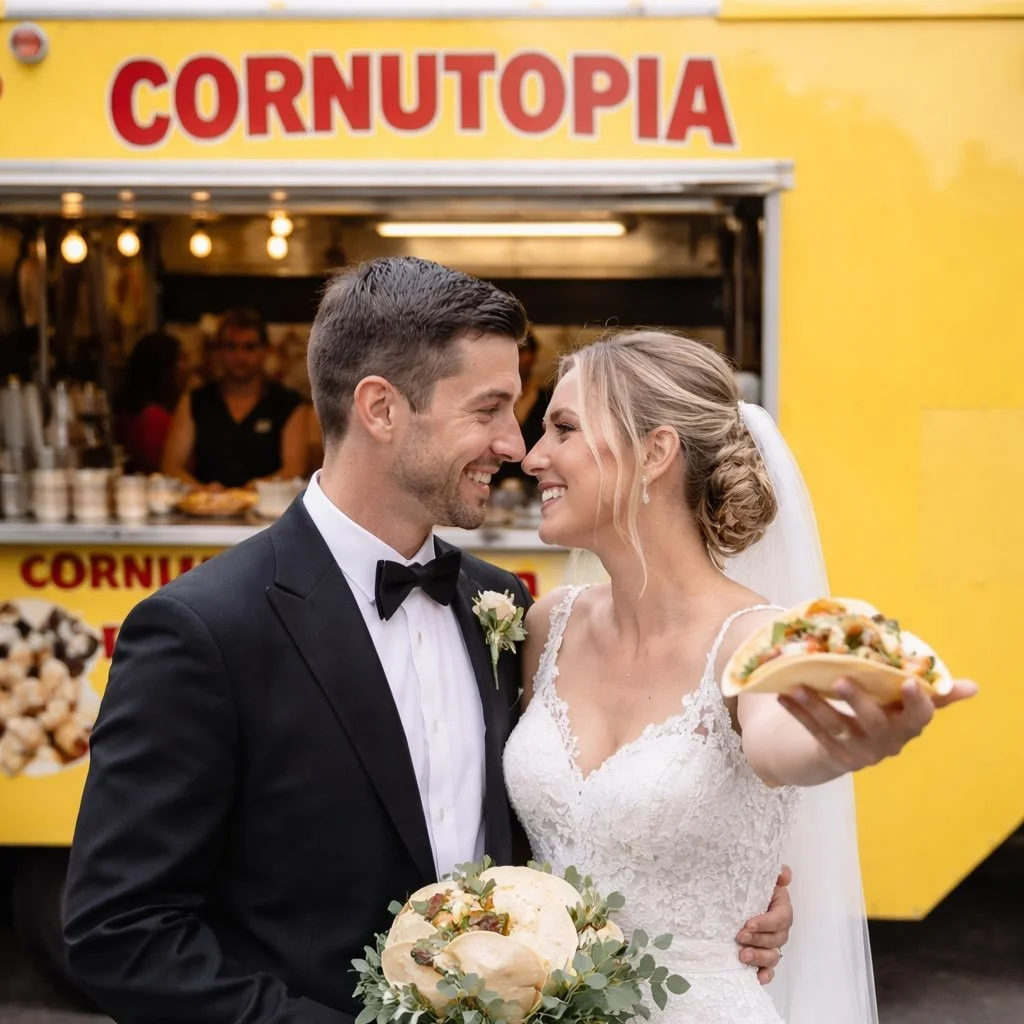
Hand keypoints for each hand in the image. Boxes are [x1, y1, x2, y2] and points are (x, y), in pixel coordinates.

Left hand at [736, 864, 791, 984]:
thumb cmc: (753, 889)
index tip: (747, 924)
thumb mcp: (763, 879)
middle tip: (740, 937)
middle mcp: (780, 930)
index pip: (779, 919)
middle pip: (775, 940)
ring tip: (742, 956)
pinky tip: (758, 978)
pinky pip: (769, 969)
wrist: (741, 899)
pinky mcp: (764, 957)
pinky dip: (765, 975)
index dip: (765, 923)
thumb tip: (785, 874)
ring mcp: (773, 945)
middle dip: (758, 940)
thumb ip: (776, 875)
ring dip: (759, 958)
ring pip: (772, 956)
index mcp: (782, 909)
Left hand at [778, 677, 977, 772]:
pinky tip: (783, 695)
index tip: (907, 682)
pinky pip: (814, 733)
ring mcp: (858, 751)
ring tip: (796, 685)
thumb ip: (934, 694)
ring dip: (814, 705)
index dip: (916, 701)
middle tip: (840, 679)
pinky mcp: (833, 754)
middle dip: (858, 701)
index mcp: (908, 725)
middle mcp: (886, 742)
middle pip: (874, 722)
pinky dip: (798, 714)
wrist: (856, 747)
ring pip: (836, 727)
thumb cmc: (887, 714)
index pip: (919, 715)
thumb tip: (973, 687)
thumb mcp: (907, 705)